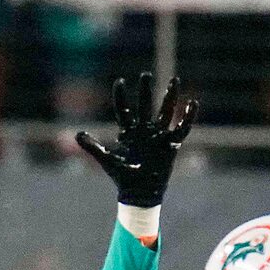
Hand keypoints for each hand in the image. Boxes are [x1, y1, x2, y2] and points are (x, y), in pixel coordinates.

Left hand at [75, 73, 197, 208]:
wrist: (139, 194)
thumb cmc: (122, 177)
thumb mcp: (106, 160)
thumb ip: (92, 147)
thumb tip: (76, 134)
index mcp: (129, 132)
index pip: (124, 110)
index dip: (121, 96)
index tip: (120, 81)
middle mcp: (144, 130)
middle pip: (145, 106)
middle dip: (146, 91)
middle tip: (145, 75)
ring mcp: (158, 136)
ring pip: (165, 112)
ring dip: (170, 97)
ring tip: (175, 80)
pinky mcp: (171, 145)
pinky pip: (181, 128)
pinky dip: (187, 117)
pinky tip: (192, 103)